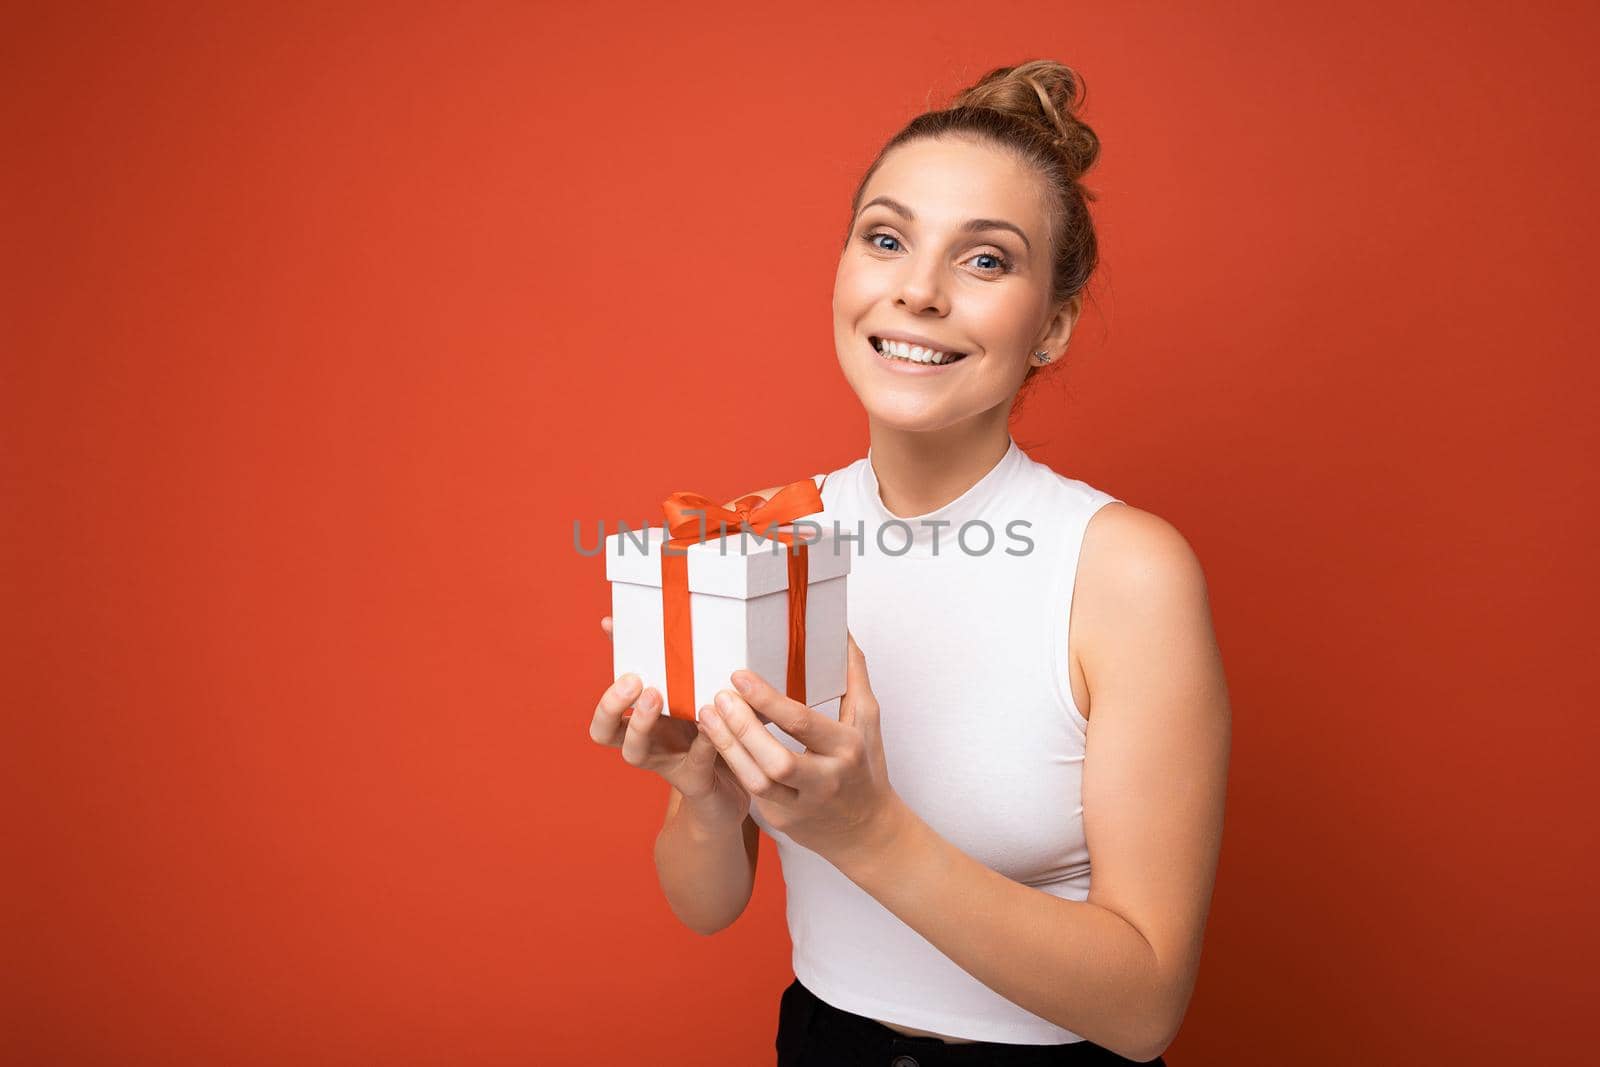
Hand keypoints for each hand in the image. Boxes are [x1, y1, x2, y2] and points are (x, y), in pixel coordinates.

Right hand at [587, 615, 750, 833]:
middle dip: (611, 707)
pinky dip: (702, 740)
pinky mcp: (697, 780)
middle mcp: (645, 746)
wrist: (738, 784)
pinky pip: (695, 761)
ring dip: (641, 724)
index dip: (605, 693)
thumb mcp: (685, 697)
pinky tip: (710, 720)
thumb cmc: (706, 733)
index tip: (624, 668)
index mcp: (639, 725)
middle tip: (635, 682)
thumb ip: (659, 664)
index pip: (604, 715)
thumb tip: (616, 621)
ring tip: (656, 696)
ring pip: (635, 753)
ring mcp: (667, 764)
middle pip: (605, 734)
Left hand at [695, 633, 903, 863]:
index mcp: (845, 749)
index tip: (739, 676)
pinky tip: (715, 741)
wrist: (866, 831)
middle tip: (718, 698)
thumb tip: (842, 632)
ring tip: (708, 717)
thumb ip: (853, 675)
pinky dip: (732, 765)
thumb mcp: (867, 721)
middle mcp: (825, 780)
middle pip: (776, 760)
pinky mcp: (782, 820)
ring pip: (756, 782)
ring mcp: (801, 804)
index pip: (802, 723)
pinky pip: (751, 792)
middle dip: (742, 729)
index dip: (767, 700)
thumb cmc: (864, 767)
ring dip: (728, 749)